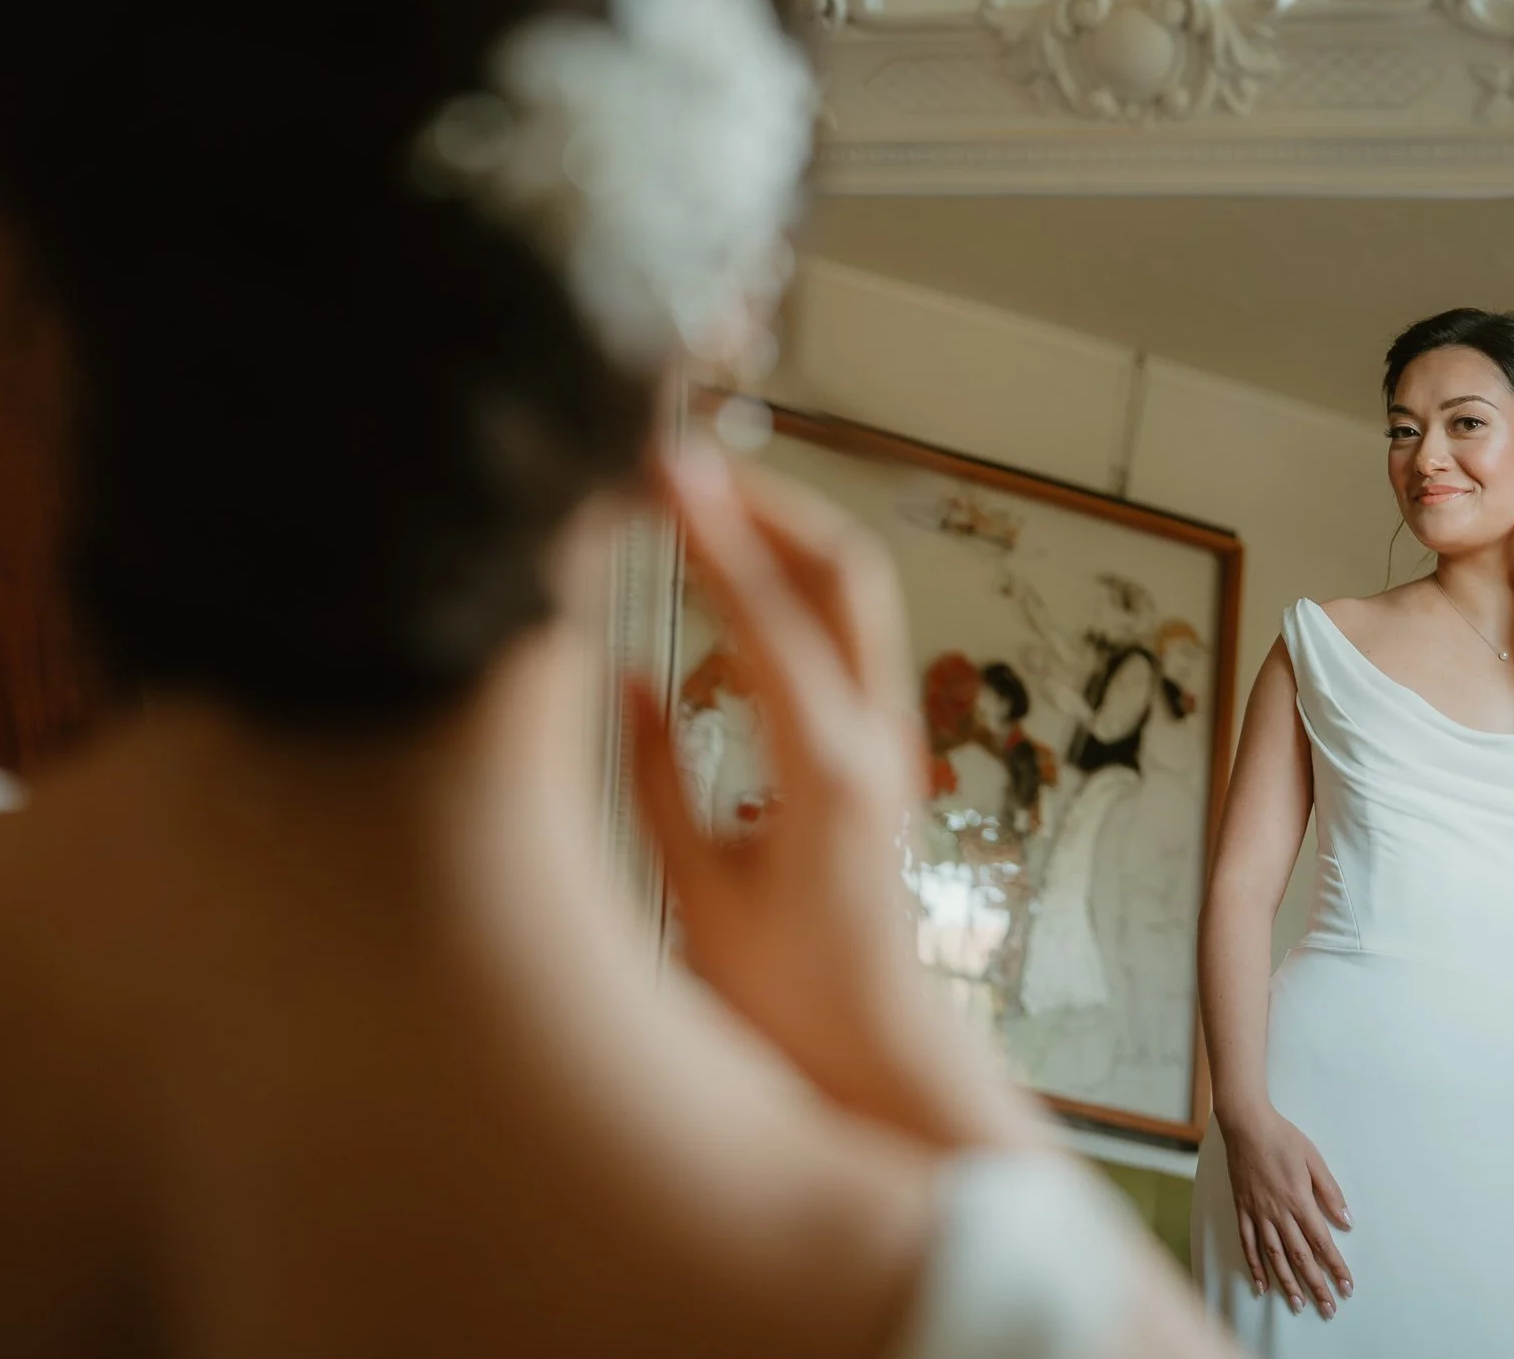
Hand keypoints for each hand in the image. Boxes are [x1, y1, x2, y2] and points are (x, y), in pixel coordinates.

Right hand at [633, 445, 1041, 1148]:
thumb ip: (658, 778)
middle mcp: (877, 739)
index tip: (665, 469)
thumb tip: (622, 674)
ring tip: (701, 496)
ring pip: (851, 595)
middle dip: (765, 503)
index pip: (768, 622)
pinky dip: (791, 583)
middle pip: (841, 573)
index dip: (714, 536)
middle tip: (682, 464)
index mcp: (826, 773)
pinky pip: (843, 634)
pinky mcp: (882, 748)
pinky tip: (734, 577)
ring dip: (783, 533)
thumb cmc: (784, 994)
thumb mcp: (698, 893)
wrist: (876, 1050)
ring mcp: (891, 738)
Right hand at [1219, 1104, 1352, 1316]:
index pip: (1322, 1243)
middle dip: (1316, 1285)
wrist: (1246, 1124)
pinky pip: (1248, 1243)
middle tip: (1327, 1309)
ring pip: (1274, 1256)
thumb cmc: (1283, 1138)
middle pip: (1300, 1257)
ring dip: (1288, 1283)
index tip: (1346, 1287)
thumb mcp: (1314, 1159)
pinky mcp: (1242, 1209)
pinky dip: (1254, 1266)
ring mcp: (1257, 1213)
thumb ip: (1330, 1192)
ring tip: (1299, 1304)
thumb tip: (1346, 1220)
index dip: (1335, 1268)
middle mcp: (1278, 1213)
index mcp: (1299, 1201)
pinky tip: (1262, 1285)